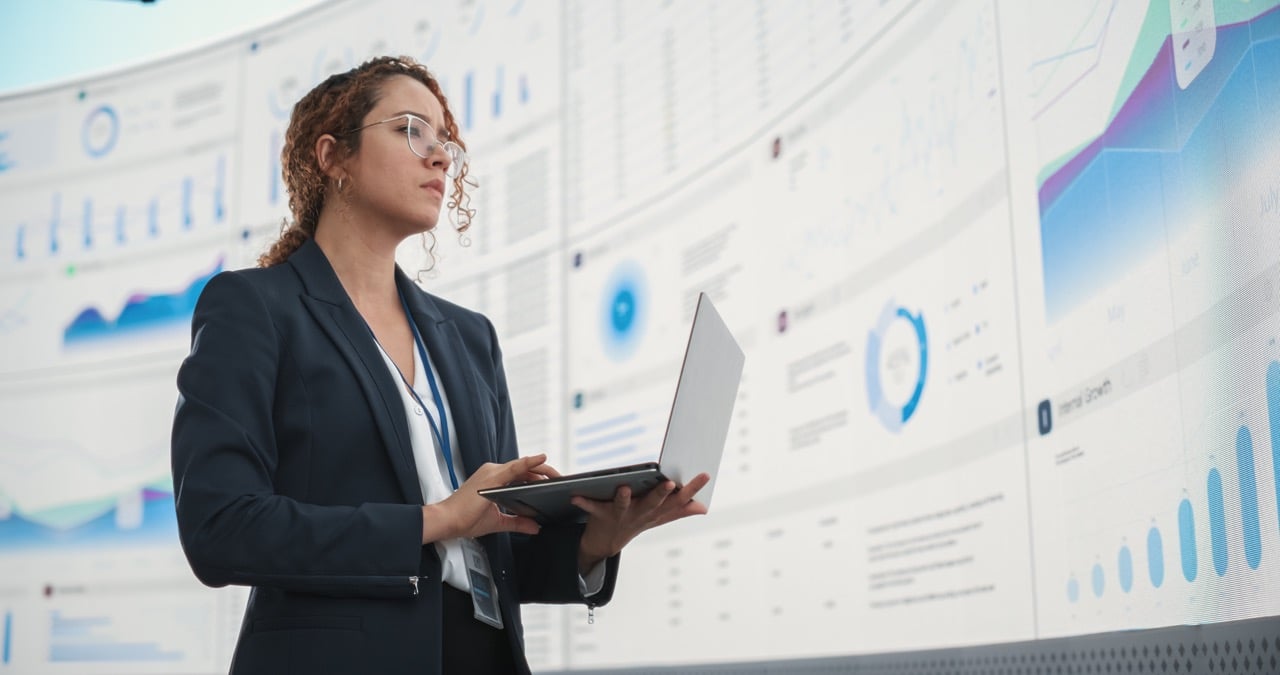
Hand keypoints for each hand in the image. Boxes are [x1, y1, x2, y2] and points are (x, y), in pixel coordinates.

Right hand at [421, 454, 551, 543]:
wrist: (447, 521)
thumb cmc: (465, 519)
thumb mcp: (498, 522)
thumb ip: (517, 523)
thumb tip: (535, 527)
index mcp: (494, 480)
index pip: (521, 475)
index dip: (538, 477)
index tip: (553, 483)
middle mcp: (493, 472)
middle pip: (525, 469)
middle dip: (545, 473)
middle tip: (561, 480)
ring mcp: (492, 472)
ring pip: (523, 466)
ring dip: (542, 469)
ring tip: (558, 475)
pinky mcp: (492, 477)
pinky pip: (515, 467)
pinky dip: (529, 463)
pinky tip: (541, 460)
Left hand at [572, 472, 710, 572]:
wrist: (606, 543)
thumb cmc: (635, 523)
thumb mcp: (658, 518)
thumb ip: (679, 511)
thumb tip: (703, 507)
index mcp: (656, 512)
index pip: (678, 500)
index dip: (693, 488)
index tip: (705, 474)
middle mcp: (641, 514)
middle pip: (654, 504)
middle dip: (661, 494)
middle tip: (670, 482)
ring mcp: (621, 516)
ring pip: (623, 506)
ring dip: (623, 498)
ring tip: (623, 488)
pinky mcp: (601, 515)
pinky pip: (592, 508)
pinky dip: (584, 502)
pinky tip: (575, 496)